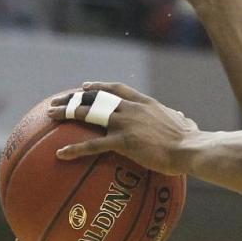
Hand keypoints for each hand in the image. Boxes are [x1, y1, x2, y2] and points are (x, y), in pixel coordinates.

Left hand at [48, 84, 198, 173]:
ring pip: (88, 114)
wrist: (191, 147)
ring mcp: (125, 123)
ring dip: (67, 113)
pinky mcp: (123, 142)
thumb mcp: (185, 124)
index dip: (98, 87)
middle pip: (95, 97)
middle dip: (73, 97)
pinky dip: (75, 148)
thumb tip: (186, 120)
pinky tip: (61, 154)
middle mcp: (130, 108)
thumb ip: (180, 119)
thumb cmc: (192, 140)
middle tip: (56, 100)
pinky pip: (93, 145)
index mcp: (144, 103)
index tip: (85, 87)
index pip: (116, 89)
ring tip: (50, 115)